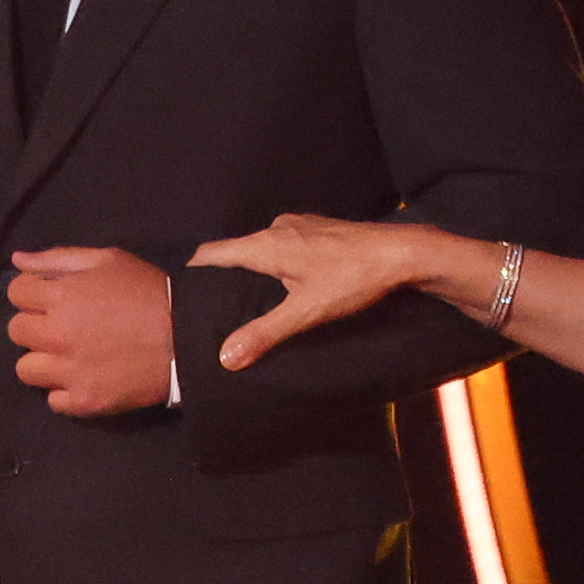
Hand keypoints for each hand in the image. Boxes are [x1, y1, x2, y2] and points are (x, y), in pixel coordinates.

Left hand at [8, 245, 174, 414]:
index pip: (16, 293)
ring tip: (70, 355)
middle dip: (36, 324)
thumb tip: (17, 260)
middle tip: (63, 325)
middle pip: (16, 331)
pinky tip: (86, 376)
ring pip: (27, 369)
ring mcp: (69, 372)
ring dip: (44, 360)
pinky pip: (53, 400)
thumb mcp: (108, 260)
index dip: (32, 292)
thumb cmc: (148, 292)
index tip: (51, 297)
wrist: (189, 337)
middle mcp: (57, 335)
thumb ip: (59, 258)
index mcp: (61, 296)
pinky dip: (66, 390)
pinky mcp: (84, 401)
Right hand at [188, 215, 455, 370]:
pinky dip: (277, 263)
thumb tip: (226, 357)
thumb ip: (265, 333)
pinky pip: (284, 245)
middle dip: (224, 276)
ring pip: (262, 248)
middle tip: (214, 305)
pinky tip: (287, 285)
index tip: (181, 291)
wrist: (402, 253)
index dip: (194, 271)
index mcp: (266, 245)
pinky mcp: (319, 230)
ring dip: (254, 270)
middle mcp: (278, 229)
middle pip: (236, 251)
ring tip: (249, 300)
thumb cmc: (355, 278)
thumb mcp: (306, 312)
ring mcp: (300, 226)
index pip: (212, 252)